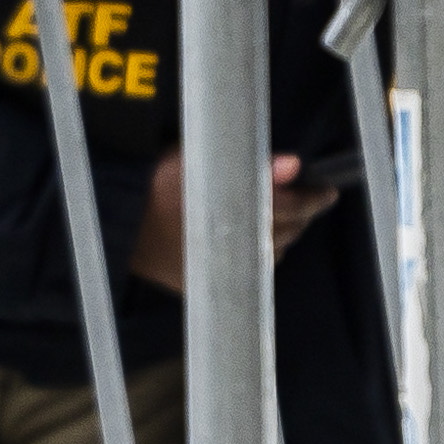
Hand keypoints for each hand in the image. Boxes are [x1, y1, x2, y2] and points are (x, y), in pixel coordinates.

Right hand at [125, 146, 346, 291]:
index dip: (316, 197)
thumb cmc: (155, 182)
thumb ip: (251, 164)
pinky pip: (250, 270)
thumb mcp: (200, 161)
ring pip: (274, 253)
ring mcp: (225, 266)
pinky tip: (254, 242)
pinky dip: (260, 254)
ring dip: (283, 235)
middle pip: (290, 230)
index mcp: (241, 211)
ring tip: (281, 219)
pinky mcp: (210, 282)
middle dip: (302, 214)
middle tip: (307, 200)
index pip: (296, 206)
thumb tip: (294, 164)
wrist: (116, 223)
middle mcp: (239, 244)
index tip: (327, 191)